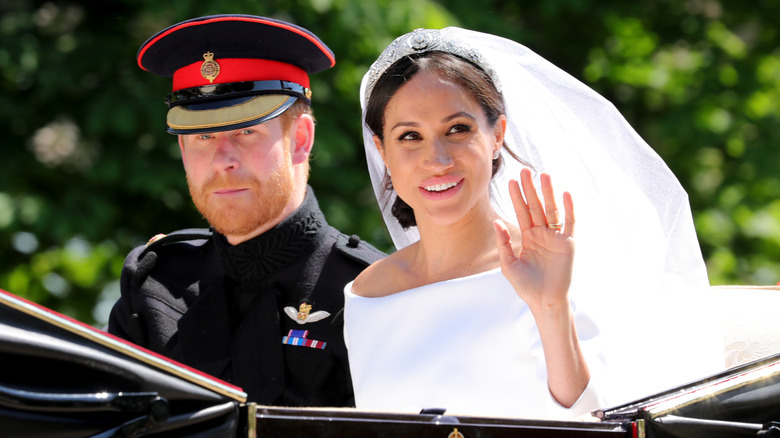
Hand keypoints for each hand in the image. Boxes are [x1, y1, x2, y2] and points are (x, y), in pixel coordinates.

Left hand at [493, 168, 573, 312]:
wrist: (544, 301)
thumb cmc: (526, 286)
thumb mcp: (509, 264)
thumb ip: (504, 243)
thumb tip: (496, 222)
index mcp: (528, 237)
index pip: (521, 212)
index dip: (517, 197)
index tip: (511, 181)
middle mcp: (542, 234)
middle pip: (536, 206)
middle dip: (531, 189)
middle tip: (525, 171)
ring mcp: (555, 237)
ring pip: (552, 210)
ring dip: (548, 193)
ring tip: (544, 175)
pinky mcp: (568, 243)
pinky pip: (569, 223)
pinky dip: (569, 208)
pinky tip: (566, 193)